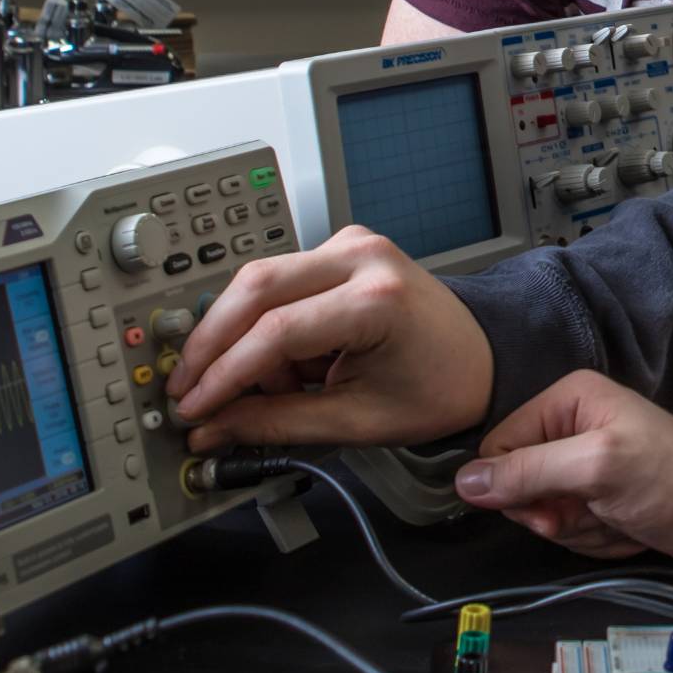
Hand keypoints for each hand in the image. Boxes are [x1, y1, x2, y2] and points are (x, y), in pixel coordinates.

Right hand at [164, 225, 493, 449]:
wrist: (483, 354)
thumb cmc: (440, 386)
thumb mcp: (357, 420)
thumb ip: (276, 423)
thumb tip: (212, 427)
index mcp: (376, 298)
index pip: (274, 332)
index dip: (223, 374)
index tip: (193, 406)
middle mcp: (362, 256)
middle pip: (254, 288)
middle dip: (211, 345)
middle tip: (188, 390)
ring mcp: (351, 244)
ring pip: (260, 282)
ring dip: (240, 339)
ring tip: (265, 389)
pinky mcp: (341, 248)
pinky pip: (279, 282)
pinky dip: (265, 325)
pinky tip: (284, 365)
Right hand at [454, 370, 672, 572]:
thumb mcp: (598, 468)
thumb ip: (529, 471)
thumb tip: (463, 482)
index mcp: (567, 400)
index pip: (498, 449)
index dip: (517, 489)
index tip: (553, 508)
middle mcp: (572, 428)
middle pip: (519, 489)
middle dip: (558, 514)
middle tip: (600, 510)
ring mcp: (588, 468)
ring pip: (546, 517)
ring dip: (584, 530)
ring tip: (624, 518)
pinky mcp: (603, 500)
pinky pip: (573, 532)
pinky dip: (601, 540)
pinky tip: (632, 530)